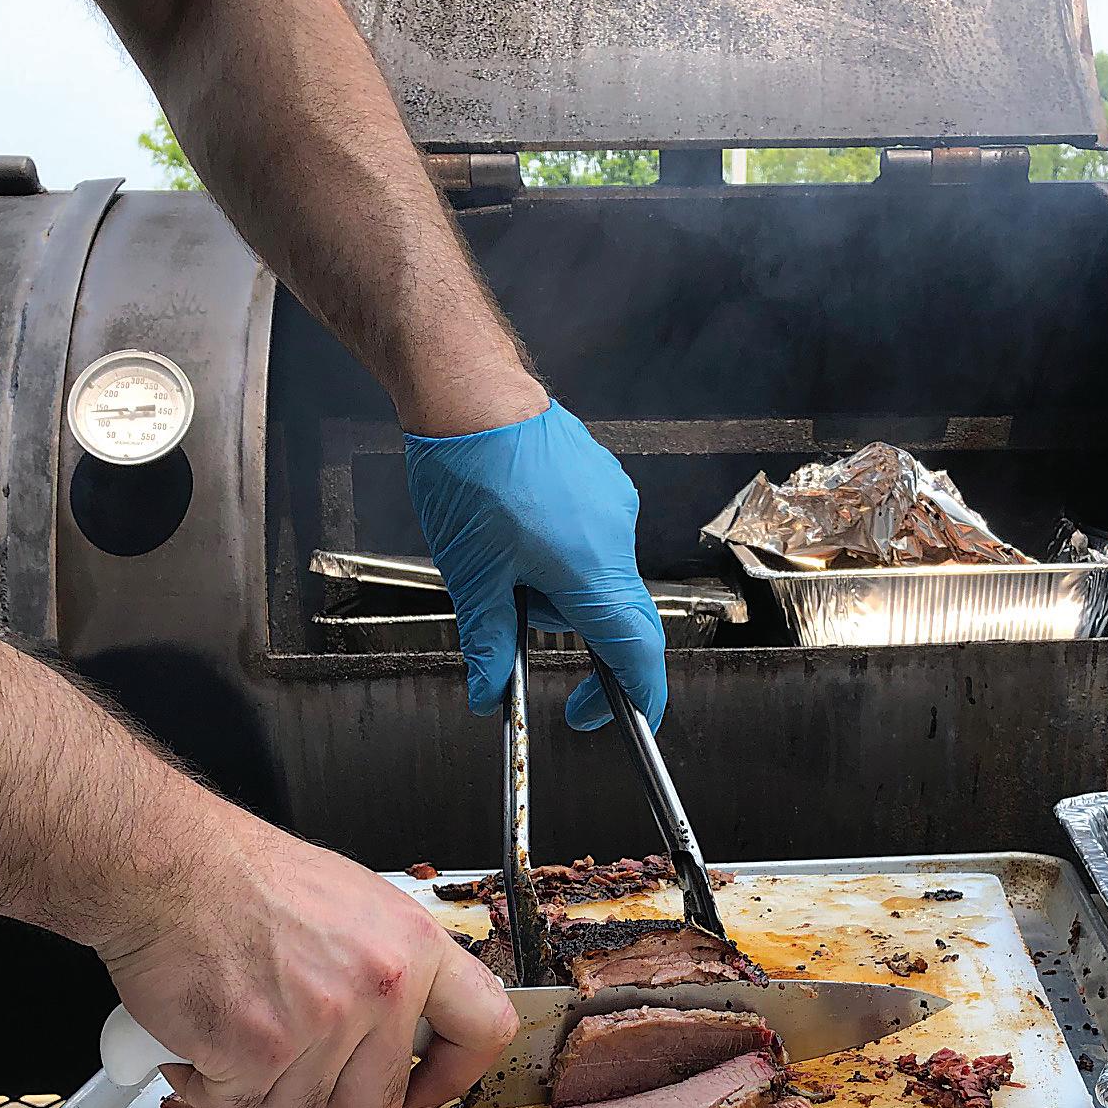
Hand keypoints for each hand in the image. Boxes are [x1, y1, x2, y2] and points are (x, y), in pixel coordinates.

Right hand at [98, 814, 516, 1107]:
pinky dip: (216, 1083)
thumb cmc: (245, 878)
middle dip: (336, 1090)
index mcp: (414, 947)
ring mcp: (322, 1024)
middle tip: (300, 1052)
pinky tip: (210, 1035)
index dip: (456, 1073)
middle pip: (379, 1099)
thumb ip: (395, 966)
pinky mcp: (260, 1054)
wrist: (166, 868)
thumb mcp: (357, 903)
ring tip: (248, 1019)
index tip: (430, 1084)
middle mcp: (379, 988)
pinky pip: (244, 1105)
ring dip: (269, 1083)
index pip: (484, 1028)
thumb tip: (414, 1021)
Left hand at [404, 400, 667, 730]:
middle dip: (562, 625)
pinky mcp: (603, 481)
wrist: (470, 388)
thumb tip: (487, 693)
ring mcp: (614, 503)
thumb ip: (485, 642)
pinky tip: (516, 523)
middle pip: (610, 613)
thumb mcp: (471, 574)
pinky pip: (592, 534)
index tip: (625, 720)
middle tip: (508, 614)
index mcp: (590, 568)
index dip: (638, 696)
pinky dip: (559, 548)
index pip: (635, 651)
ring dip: (553, 583)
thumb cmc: (471, 471)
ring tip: (499, 550)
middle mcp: (616, 536)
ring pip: (595, 573)